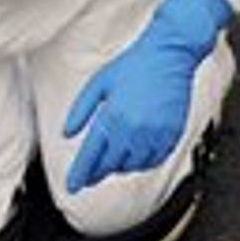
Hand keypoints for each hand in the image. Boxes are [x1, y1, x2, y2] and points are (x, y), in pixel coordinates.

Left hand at [63, 0, 231, 192]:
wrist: (169, 54)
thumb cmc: (134, 64)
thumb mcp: (99, 83)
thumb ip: (81, 110)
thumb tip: (67, 133)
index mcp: (112, 116)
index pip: (91, 155)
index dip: (80, 174)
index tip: (72, 186)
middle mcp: (133, 129)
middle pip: (110, 164)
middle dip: (97, 172)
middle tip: (90, 175)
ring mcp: (154, 134)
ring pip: (132, 166)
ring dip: (120, 166)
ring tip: (115, 156)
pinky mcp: (171, 134)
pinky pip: (154, 160)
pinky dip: (142, 161)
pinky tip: (136, 153)